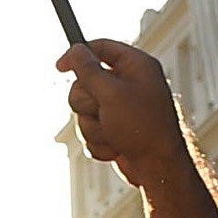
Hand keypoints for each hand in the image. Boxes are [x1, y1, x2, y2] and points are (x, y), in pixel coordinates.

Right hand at [57, 38, 189, 174]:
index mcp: (135, 67)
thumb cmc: (143, 128)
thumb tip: (74, 49)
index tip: (59, 66)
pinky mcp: (114, 129)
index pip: (101, 48)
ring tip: (114, 134)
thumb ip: (88, 70)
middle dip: (88, 103)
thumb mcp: (111, 93)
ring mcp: (120, 108)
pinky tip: (117, 147)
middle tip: (102, 111)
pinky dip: (99, 141)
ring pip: (84, 111)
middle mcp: (129, 84)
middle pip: (85, 83)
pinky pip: (89, 130)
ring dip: (93, 126)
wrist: (158, 169)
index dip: (78, 55)